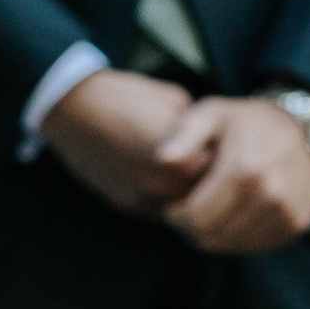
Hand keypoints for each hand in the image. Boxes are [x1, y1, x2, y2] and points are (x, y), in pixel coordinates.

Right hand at [41, 67, 219, 218]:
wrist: (74, 109)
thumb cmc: (127, 97)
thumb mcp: (176, 103)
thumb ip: (201, 131)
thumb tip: (216, 144)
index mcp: (188, 160)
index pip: (231, 174)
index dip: (235, 160)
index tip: (235, 149)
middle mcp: (170, 188)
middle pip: (212, 198)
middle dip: (218, 183)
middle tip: (218, 165)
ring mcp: (147, 200)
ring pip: (187, 210)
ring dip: (193, 195)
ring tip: (190, 172)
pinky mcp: (129, 206)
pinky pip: (162, 211)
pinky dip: (169, 199)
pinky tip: (166, 177)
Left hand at [157, 96, 309, 254]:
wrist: (305, 127)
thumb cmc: (248, 120)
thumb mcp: (213, 113)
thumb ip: (184, 135)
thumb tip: (161, 159)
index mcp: (244, 168)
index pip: (196, 218)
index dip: (175, 217)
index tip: (171, 206)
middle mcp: (269, 194)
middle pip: (213, 236)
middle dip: (191, 229)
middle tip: (185, 213)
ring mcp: (287, 211)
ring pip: (234, 245)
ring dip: (215, 235)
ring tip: (208, 212)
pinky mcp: (298, 223)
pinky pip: (257, 245)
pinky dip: (239, 238)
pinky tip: (231, 216)